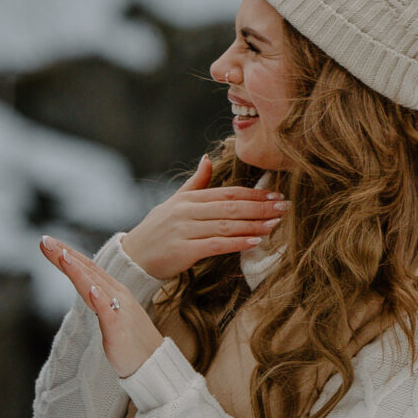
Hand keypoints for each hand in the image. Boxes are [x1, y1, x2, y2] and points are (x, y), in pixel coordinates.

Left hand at [41, 236, 164, 376]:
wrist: (156, 364)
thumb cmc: (133, 342)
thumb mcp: (112, 315)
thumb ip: (100, 300)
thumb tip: (88, 289)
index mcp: (114, 291)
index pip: (88, 267)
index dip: (68, 253)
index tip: (47, 243)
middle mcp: (117, 295)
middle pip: (88, 270)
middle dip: (65, 254)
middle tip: (44, 241)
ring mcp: (119, 311)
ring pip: (96, 286)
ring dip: (78, 270)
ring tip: (62, 256)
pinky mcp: (119, 329)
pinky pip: (108, 312)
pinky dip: (99, 299)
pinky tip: (90, 289)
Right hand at [119, 157, 287, 281]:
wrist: (133, 257)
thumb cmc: (157, 231)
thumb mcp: (174, 203)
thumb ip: (195, 183)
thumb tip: (208, 159)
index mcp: (188, 199)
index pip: (227, 193)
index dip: (253, 194)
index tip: (276, 195)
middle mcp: (187, 212)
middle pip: (230, 208)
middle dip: (260, 207)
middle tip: (285, 207)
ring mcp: (184, 231)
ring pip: (226, 226)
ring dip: (254, 225)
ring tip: (276, 224)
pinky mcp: (183, 251)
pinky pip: (216, 245)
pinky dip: (238, 243)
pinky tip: (255, 242)